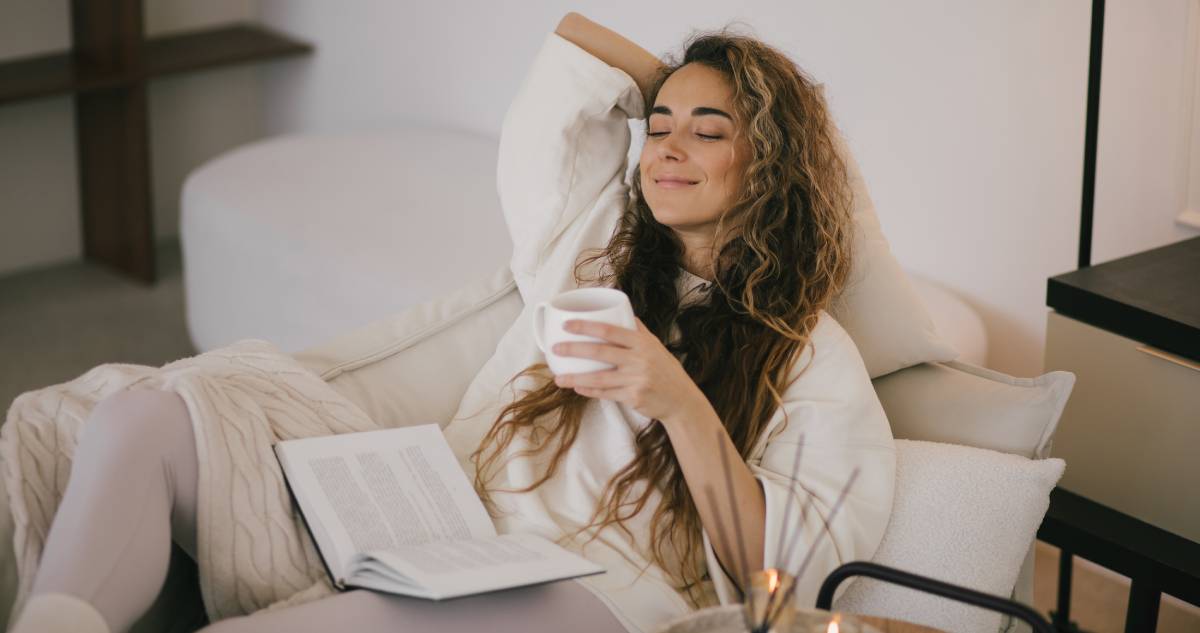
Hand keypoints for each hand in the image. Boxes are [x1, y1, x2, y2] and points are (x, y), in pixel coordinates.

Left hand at [551, 316, 708, 424]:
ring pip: (599, 378)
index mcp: (642, 343)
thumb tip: (621, 311)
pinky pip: (606, 394)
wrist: (681, 400)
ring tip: (558, 378)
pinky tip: (577, 387)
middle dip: (574, 349)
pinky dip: (589, 391)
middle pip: (600, 352)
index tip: (567, 324)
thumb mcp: (655, 346)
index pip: (610, 330)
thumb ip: (637, 330)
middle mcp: (639, 359)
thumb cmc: (666, 370)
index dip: (587, 326)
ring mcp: (636, 379)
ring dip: (576, 378)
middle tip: (555, 348)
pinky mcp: (633, 397)